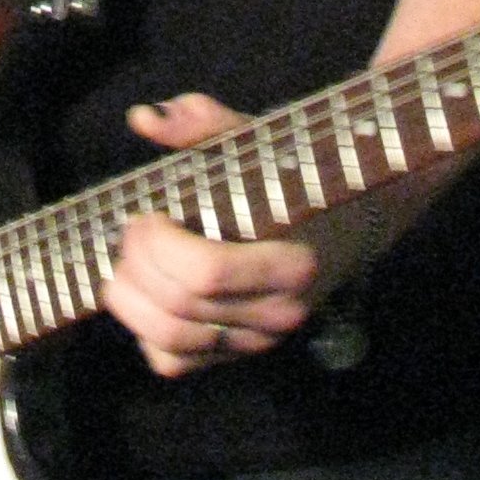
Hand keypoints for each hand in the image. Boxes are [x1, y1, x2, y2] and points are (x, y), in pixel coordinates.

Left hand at [100, 93, 320, 378]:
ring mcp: (258, 340)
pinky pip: (173, 361)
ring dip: (131, 298)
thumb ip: (204, 125)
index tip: (151, 212)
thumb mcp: (258, 141)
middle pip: (179, 305)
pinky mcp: (236, 354)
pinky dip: (144, 329)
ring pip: (169, 340)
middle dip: (137, 262)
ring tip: (129, 258)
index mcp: (294, 262)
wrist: (350, 221)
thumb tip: (143, 119)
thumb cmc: (295, 175)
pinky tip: (146, 292)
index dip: (159, 244)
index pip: (206, 273)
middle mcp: (280, 313)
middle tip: (133, 226)